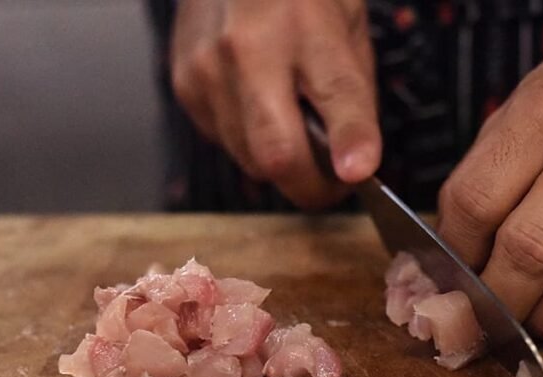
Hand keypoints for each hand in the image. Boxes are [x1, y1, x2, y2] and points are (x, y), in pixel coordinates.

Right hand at [170, 0, 380, 208]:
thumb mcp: (348, 28)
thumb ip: (355, 98)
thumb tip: (355, 163)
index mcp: (307, 24)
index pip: (336, 92)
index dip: (350, 140)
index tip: (359, 172)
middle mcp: (249, 48)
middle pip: (278, 154)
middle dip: (312, 185)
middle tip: (334, 180)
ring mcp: (208, 69)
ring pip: (250, 161)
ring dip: (280, 162)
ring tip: (294, 125)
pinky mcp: (184, 86)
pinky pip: (225, 142)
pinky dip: (248, 140)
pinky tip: (258, 104)